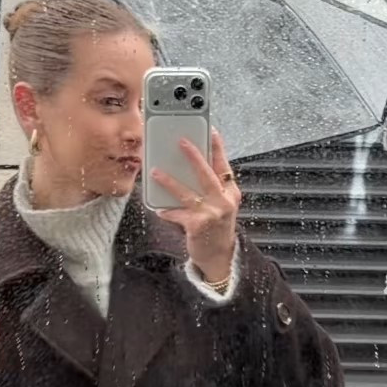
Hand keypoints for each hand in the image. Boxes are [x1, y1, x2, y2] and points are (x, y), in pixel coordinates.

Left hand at [150, 131, 240, 285]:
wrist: (219, 255)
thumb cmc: (216, 226)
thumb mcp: (220, 204)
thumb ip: (211, 187)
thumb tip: (188, 167)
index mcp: (230, 192)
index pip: (224, 165)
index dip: (218, 147)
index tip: (211, 130)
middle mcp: (223, 201)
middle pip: (206, 174)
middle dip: (194, 156)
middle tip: (181, 141)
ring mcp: (211, 214)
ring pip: (187, 193)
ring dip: (169, 181)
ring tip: (155, 172)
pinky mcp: (197, 226)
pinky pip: (177, 214)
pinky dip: (167, 211)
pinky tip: (159, 209)